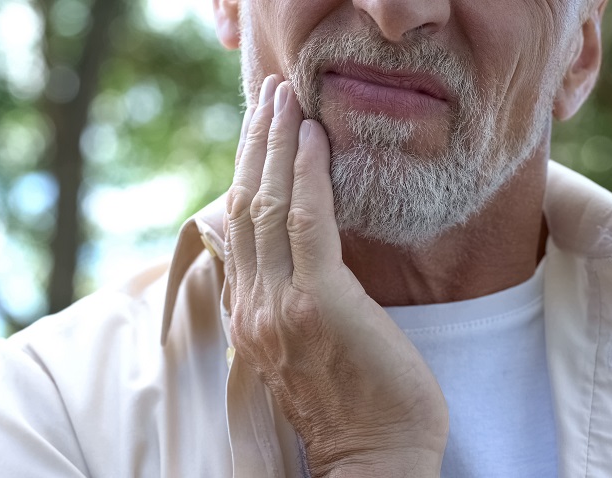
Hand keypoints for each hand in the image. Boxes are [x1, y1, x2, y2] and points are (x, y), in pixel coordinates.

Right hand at [225, 75, 448, 476]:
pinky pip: (306, 223)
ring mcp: (278, 304)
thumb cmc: (353, 405)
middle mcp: (251, 306)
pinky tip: (314, 138)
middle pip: (243, 206)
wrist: (374, 460)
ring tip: (285, 99)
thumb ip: (288, 299)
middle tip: (267, 95)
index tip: (259, 131)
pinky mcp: (317, 302)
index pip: (237, 228)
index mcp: (248, 315)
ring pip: (267, 206)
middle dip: (255, 144)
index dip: (246, 172)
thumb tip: (297, 251)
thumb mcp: (304, 349)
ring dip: (276, 145)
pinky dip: (308, 175)